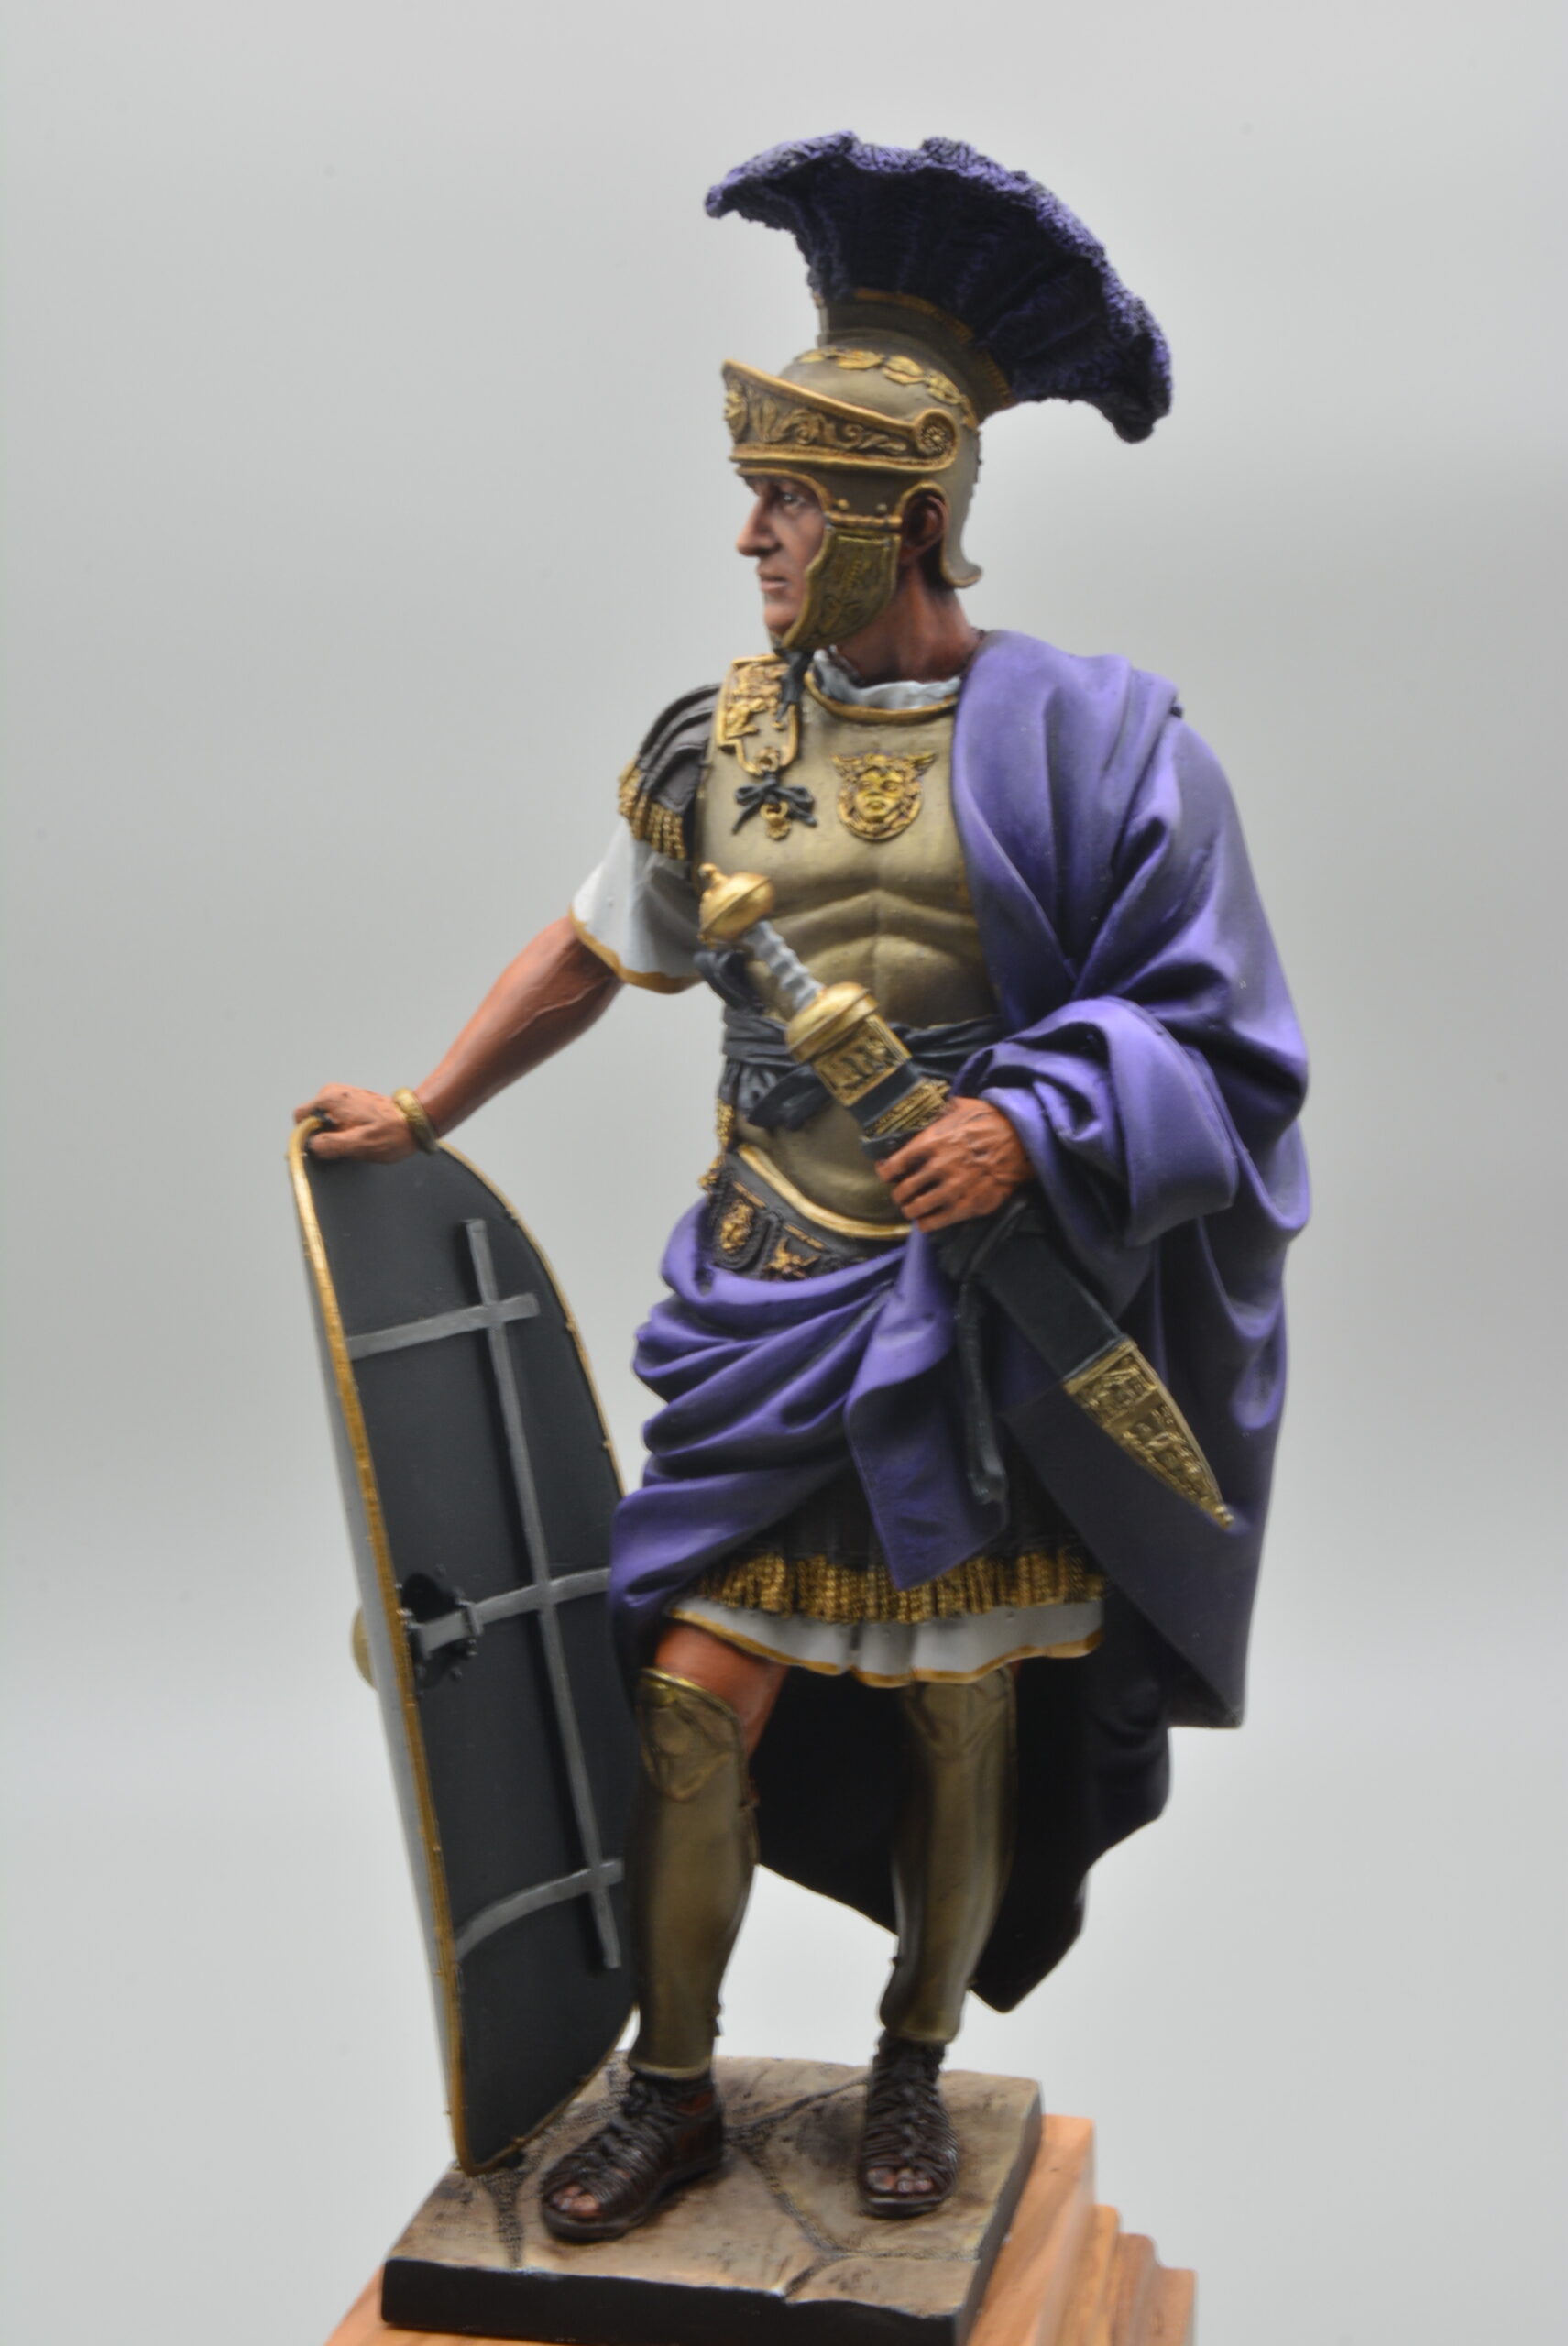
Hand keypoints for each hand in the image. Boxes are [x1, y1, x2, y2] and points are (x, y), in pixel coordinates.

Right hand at [294, 1083, 418, 1161]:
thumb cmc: (391, 1133)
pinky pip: (336, 1118)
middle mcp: (333, 1092)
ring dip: (335, 1134)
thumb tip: (311, 1145)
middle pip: (312, 1119)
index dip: (307, 1136)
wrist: (416, 1121)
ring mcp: (342, 1095)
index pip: (300, 1117)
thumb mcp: (359, 1144)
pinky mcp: (352, 1101)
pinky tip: (361, 1135)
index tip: (325, 1146)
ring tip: (357, 1139)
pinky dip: (343, 1129)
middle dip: (323, 1135)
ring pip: (324, 1120)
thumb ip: (330, 1144)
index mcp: (330, 1099)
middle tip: (346, 1144)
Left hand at [876, 1097, 1029, 1232]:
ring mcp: (952, 1189)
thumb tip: (930, 1112)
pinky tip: (925, 1221)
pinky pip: (935, 1221)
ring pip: (916, 1208)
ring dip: (910, 1210)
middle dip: (898, 1195)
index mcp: (931, 1142)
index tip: (887, 1174)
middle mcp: (937, 1167)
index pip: (895, 1164)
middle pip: (903, 1190)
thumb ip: (940, 1112)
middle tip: (901, 1195)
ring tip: (911, 1209)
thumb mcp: (961, 1107)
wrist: (1021, 1141)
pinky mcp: (967, 1206)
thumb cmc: (990, 1121)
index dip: (886, 1172)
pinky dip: (926, 1224)